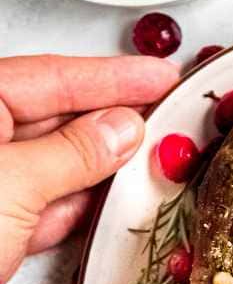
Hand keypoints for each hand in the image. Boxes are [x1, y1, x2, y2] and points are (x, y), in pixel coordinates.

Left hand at [0, 53, 177, 283]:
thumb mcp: (14, 184)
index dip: (112, 77)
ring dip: (103, 169)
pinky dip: (79, 207)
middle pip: (54, 119)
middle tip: (167, 119)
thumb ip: (74, 152)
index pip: (50, 77)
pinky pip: (45, 208)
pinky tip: (114, 202)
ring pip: (55, 166)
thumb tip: (121, 128)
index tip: (159, 75)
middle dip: (112, 122)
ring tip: (152, 161)